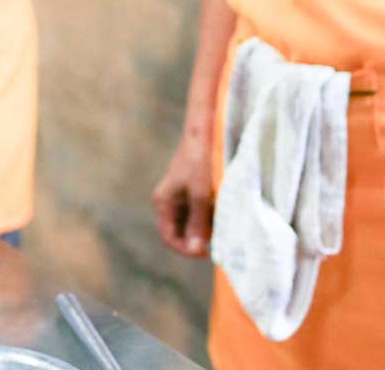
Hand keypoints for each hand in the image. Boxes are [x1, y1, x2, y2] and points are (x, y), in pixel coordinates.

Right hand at [151, 133, 214, 256]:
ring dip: (206, 227)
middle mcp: (169, 203)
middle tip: (218, 237)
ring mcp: (181, 198)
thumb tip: (197, 250)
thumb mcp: (200, 194)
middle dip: (198, 238)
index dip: (186, 249)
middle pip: (181, 233)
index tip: (206, 251)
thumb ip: (198, 223)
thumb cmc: (200, 161)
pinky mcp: (193, 193)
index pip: (169, 238)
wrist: (205, 133)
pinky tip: (222, 210)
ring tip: (221, 220)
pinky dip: (210, 216)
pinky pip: (200, 214)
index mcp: (163, 202)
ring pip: (193, 225)